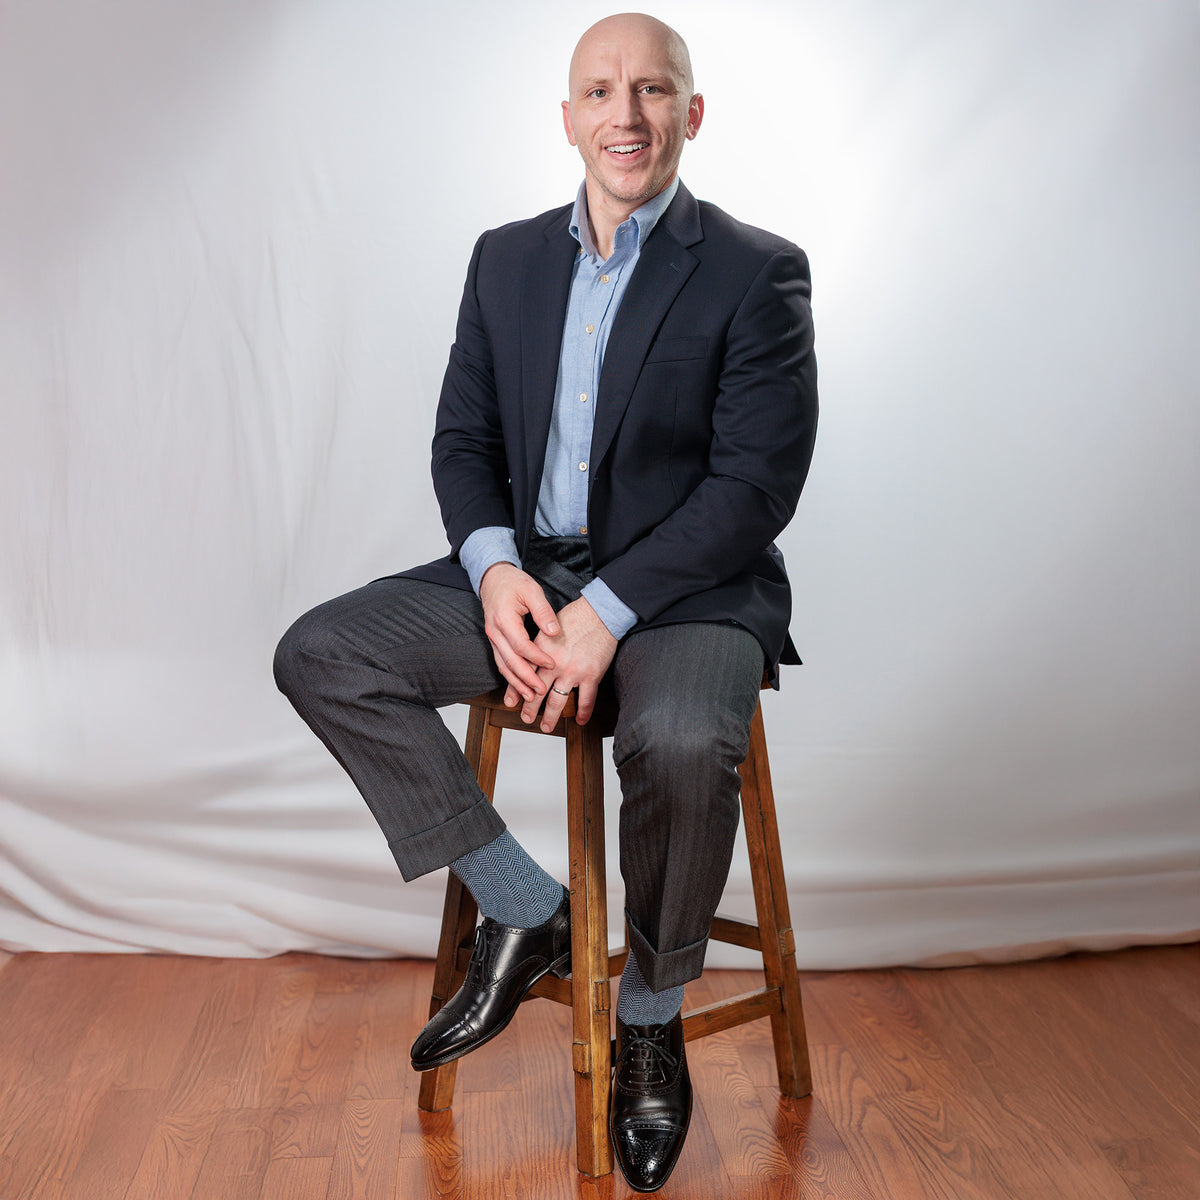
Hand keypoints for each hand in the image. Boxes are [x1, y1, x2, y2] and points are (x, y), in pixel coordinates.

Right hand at [479, 562, 559, 703]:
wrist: (493, 578)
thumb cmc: (513, 583)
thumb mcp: (532, 590)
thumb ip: (543, 611)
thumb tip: (554, 632)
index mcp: (504, 619)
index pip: (521, 645)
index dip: (536, 657)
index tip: (552, 664)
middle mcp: (495, 631)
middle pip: (510, 661)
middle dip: (525, 679)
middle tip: (540, 692)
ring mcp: (492, 638)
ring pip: (503, 665)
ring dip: (516, 683)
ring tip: (530, 696)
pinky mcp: (495, 641)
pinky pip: (501, 662)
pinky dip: (510, 676)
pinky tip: (520, 686)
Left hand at [522, 597, 617, 731]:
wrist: (599, 614)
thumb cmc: (575, 617)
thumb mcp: (548, 628)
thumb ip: (539, 645)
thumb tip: (531, 656)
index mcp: (541, 651)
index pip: (524, 675)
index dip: (516, 690)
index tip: (511, 702)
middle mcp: (554, 664)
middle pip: (536, 692)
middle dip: (529, 708)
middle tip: (525, 718)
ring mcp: (573, 672)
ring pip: (557, 701)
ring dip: (550, 716)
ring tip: (545, 727)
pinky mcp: (591, 675)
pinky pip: (586, 700)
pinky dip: (583, 713)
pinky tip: (580, 721)